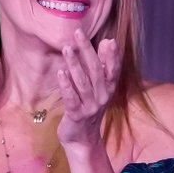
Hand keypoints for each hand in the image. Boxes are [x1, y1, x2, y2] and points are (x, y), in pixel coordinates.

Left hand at [56, 36, 118, 150]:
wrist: (83, 140)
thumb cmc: (89, 108)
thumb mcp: (99, 88)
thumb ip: (102, 65)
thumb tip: (108, 41)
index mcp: (108, 89)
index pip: (113, 69)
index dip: (111, 55)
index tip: (108, 39)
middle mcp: (102, 97)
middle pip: (95, 70)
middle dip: (87, 50)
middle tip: (78, 32)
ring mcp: (90, 107)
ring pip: (82, 82)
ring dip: (74, 64)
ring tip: (66, 48)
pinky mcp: (76, 115)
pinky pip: (71, 98)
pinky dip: (66, 85)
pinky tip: (60, 72)